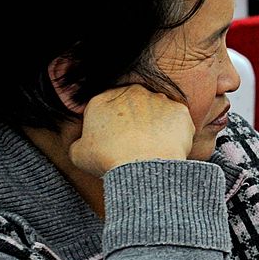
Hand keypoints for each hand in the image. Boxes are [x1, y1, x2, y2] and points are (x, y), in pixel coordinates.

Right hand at [69, 84, 194, 176]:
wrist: (142, 167)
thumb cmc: (109, 160)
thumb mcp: (79, 154)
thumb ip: (79, 143)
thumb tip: (83, 143)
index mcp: (102, 99)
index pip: (106, 107)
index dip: (111, 125)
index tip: (115, 141)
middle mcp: (131, 92)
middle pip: (133, 105)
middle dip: (135, 122)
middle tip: (136, 145)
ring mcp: (158, 99)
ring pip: (157, 111)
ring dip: (156, 125)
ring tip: (154, 148)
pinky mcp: (179, 110)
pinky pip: (178, 121)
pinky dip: (176, 132)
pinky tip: (169, 148)